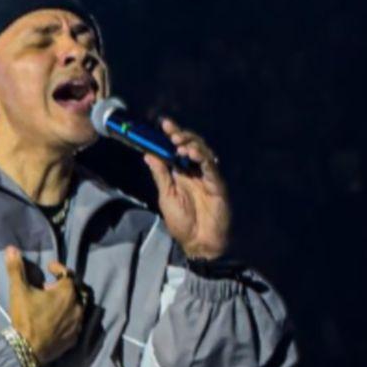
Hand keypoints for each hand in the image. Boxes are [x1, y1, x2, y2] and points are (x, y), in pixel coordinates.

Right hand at [4, 246, 83, 364]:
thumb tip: (11, 249)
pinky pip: (75, 323)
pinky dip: (67, 318)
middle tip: (48, 287)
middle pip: (75, 290)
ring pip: (76, 307)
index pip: (68, 273)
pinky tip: (55, 321)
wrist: (26, 350)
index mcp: (67, 292)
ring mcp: (77, 324)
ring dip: (66, 303)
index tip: (49, 268)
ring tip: (51, 304)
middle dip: (63, 286)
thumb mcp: (19, 291)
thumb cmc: (25, 317)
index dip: (58, 268)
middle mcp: (77, 307)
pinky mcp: (74, 338)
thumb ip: (16, 268)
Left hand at [143, 117, 230, 259]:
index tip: (163, 124)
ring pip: (203, 152)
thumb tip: (148, 154)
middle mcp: (195, 171)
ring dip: (191, 144)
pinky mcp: (218, 185)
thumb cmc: (182, 222)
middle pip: (191, 145)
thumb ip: (160, 175)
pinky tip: (192, 154)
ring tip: (179, 143)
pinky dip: (203, 159)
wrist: (198, 242)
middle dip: (182, 136)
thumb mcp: (166, 196)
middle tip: (171, 132)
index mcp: (181, 172)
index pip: (176, 148)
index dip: (172, 135)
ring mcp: (208, 177)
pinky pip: (211, 168)